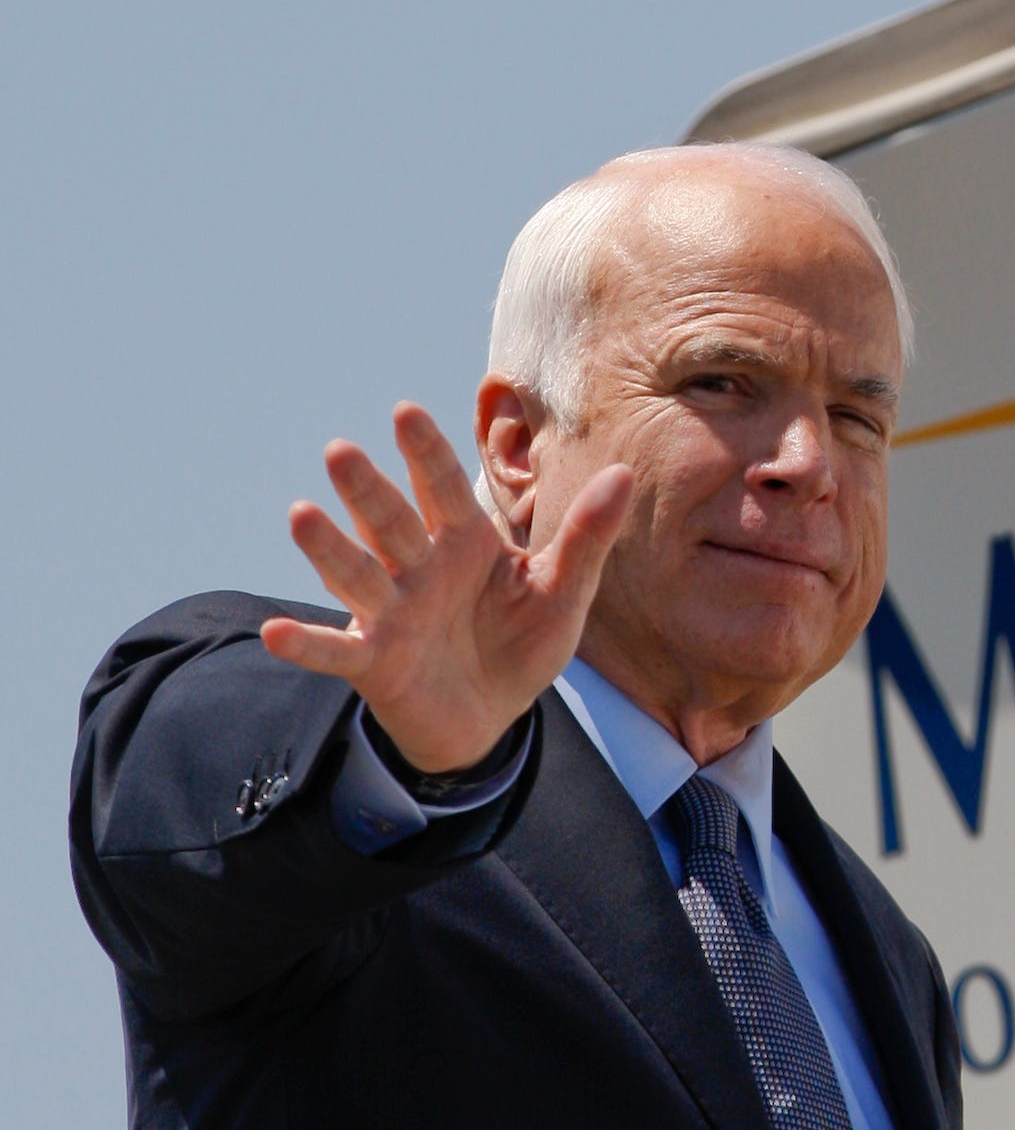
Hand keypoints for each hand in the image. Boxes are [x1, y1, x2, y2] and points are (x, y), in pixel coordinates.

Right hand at [261, 402, 633, 771]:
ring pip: (357, 574)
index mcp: (463, 542)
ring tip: (301, 515)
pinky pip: (335, 652)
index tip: (406, 412)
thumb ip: (587, 536)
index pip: (442, 490)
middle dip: (367, 491)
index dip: (425, 454)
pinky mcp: (373, 662)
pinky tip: (276, 634)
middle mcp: (418, 569)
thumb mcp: (563, 592)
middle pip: (390, 523)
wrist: (490, 717)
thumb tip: (625, 472)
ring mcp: (390, 613)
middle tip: (342, 451)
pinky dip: (307, 645)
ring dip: (329, 549)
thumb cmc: (520, 643)